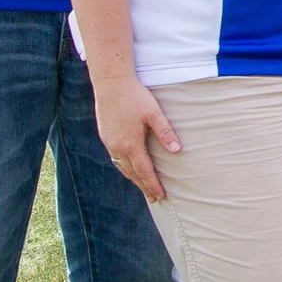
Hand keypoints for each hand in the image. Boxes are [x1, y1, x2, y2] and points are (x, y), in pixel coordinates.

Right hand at [95, 77, 180, 200]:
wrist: (111, 83)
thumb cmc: (135, 96)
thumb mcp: (154, 113)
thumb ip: (165, 132)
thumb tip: (177, 150)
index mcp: (130, 144)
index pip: (144, 171)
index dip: (152, 185)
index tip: (161, 196)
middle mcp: (117, 147)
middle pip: (132, 173)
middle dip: (143, 186)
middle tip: (154, 198)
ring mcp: (109, 142)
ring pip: (122, 166)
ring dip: (133, 178)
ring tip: (143, 186)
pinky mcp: (105, 136)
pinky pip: (115, 158)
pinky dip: (124, 167)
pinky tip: (129, 166)